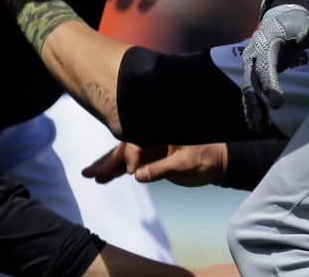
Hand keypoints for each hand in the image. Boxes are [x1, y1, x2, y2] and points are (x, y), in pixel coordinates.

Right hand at [83, 141, 228, 187]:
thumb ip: (164, 168)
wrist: (219, 163)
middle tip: (89, 173)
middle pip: (126, 146)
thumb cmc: (208, 157)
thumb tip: (139, 175)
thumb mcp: (188, 162)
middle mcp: (154, 136)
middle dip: (108, 160)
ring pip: (125, 156)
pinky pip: (132, 165)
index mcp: (163, 130)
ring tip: (90, 175)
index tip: (130, 171)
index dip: (132, 155)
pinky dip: (118, 171)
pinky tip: (104, 178)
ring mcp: (152, 148)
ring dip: (108, 166)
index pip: (140, 140)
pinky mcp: (153, 159)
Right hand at [241, 0, 308, 131]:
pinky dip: (252, 110)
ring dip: (253, 111)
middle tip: (262, 123)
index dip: (270, 85)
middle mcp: (253, 56)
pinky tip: (255, 126)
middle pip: (251, 82)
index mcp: (265, 44)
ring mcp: (250, 66)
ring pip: (248, 92)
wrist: (278, 21)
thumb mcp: (304, 25)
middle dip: (256, 104)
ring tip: (259, 130)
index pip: (266, 66)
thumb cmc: (294, 25)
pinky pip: (250, 94)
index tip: (278, 104)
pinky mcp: (253, 75)